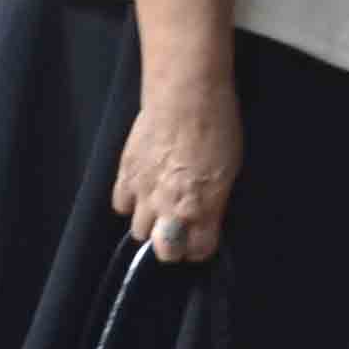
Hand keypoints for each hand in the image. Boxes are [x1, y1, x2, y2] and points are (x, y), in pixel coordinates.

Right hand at [110, 67, 243, 264]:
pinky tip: (141, 192)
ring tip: (159, 208)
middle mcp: (171, 208)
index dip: (200, 248)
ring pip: (138, 231)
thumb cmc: (217, 128)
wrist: (185, 97)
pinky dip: (129, 203)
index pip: (197, 251)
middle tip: (178, 227)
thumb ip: (214, 203)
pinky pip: (120, 205)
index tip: (201, 238)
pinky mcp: (125, 174)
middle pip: (164, 250)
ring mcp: (144, 192)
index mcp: (202, 209)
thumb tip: (206, 217)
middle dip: (172, 244)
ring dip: (150, 223)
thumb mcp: (228, 172)